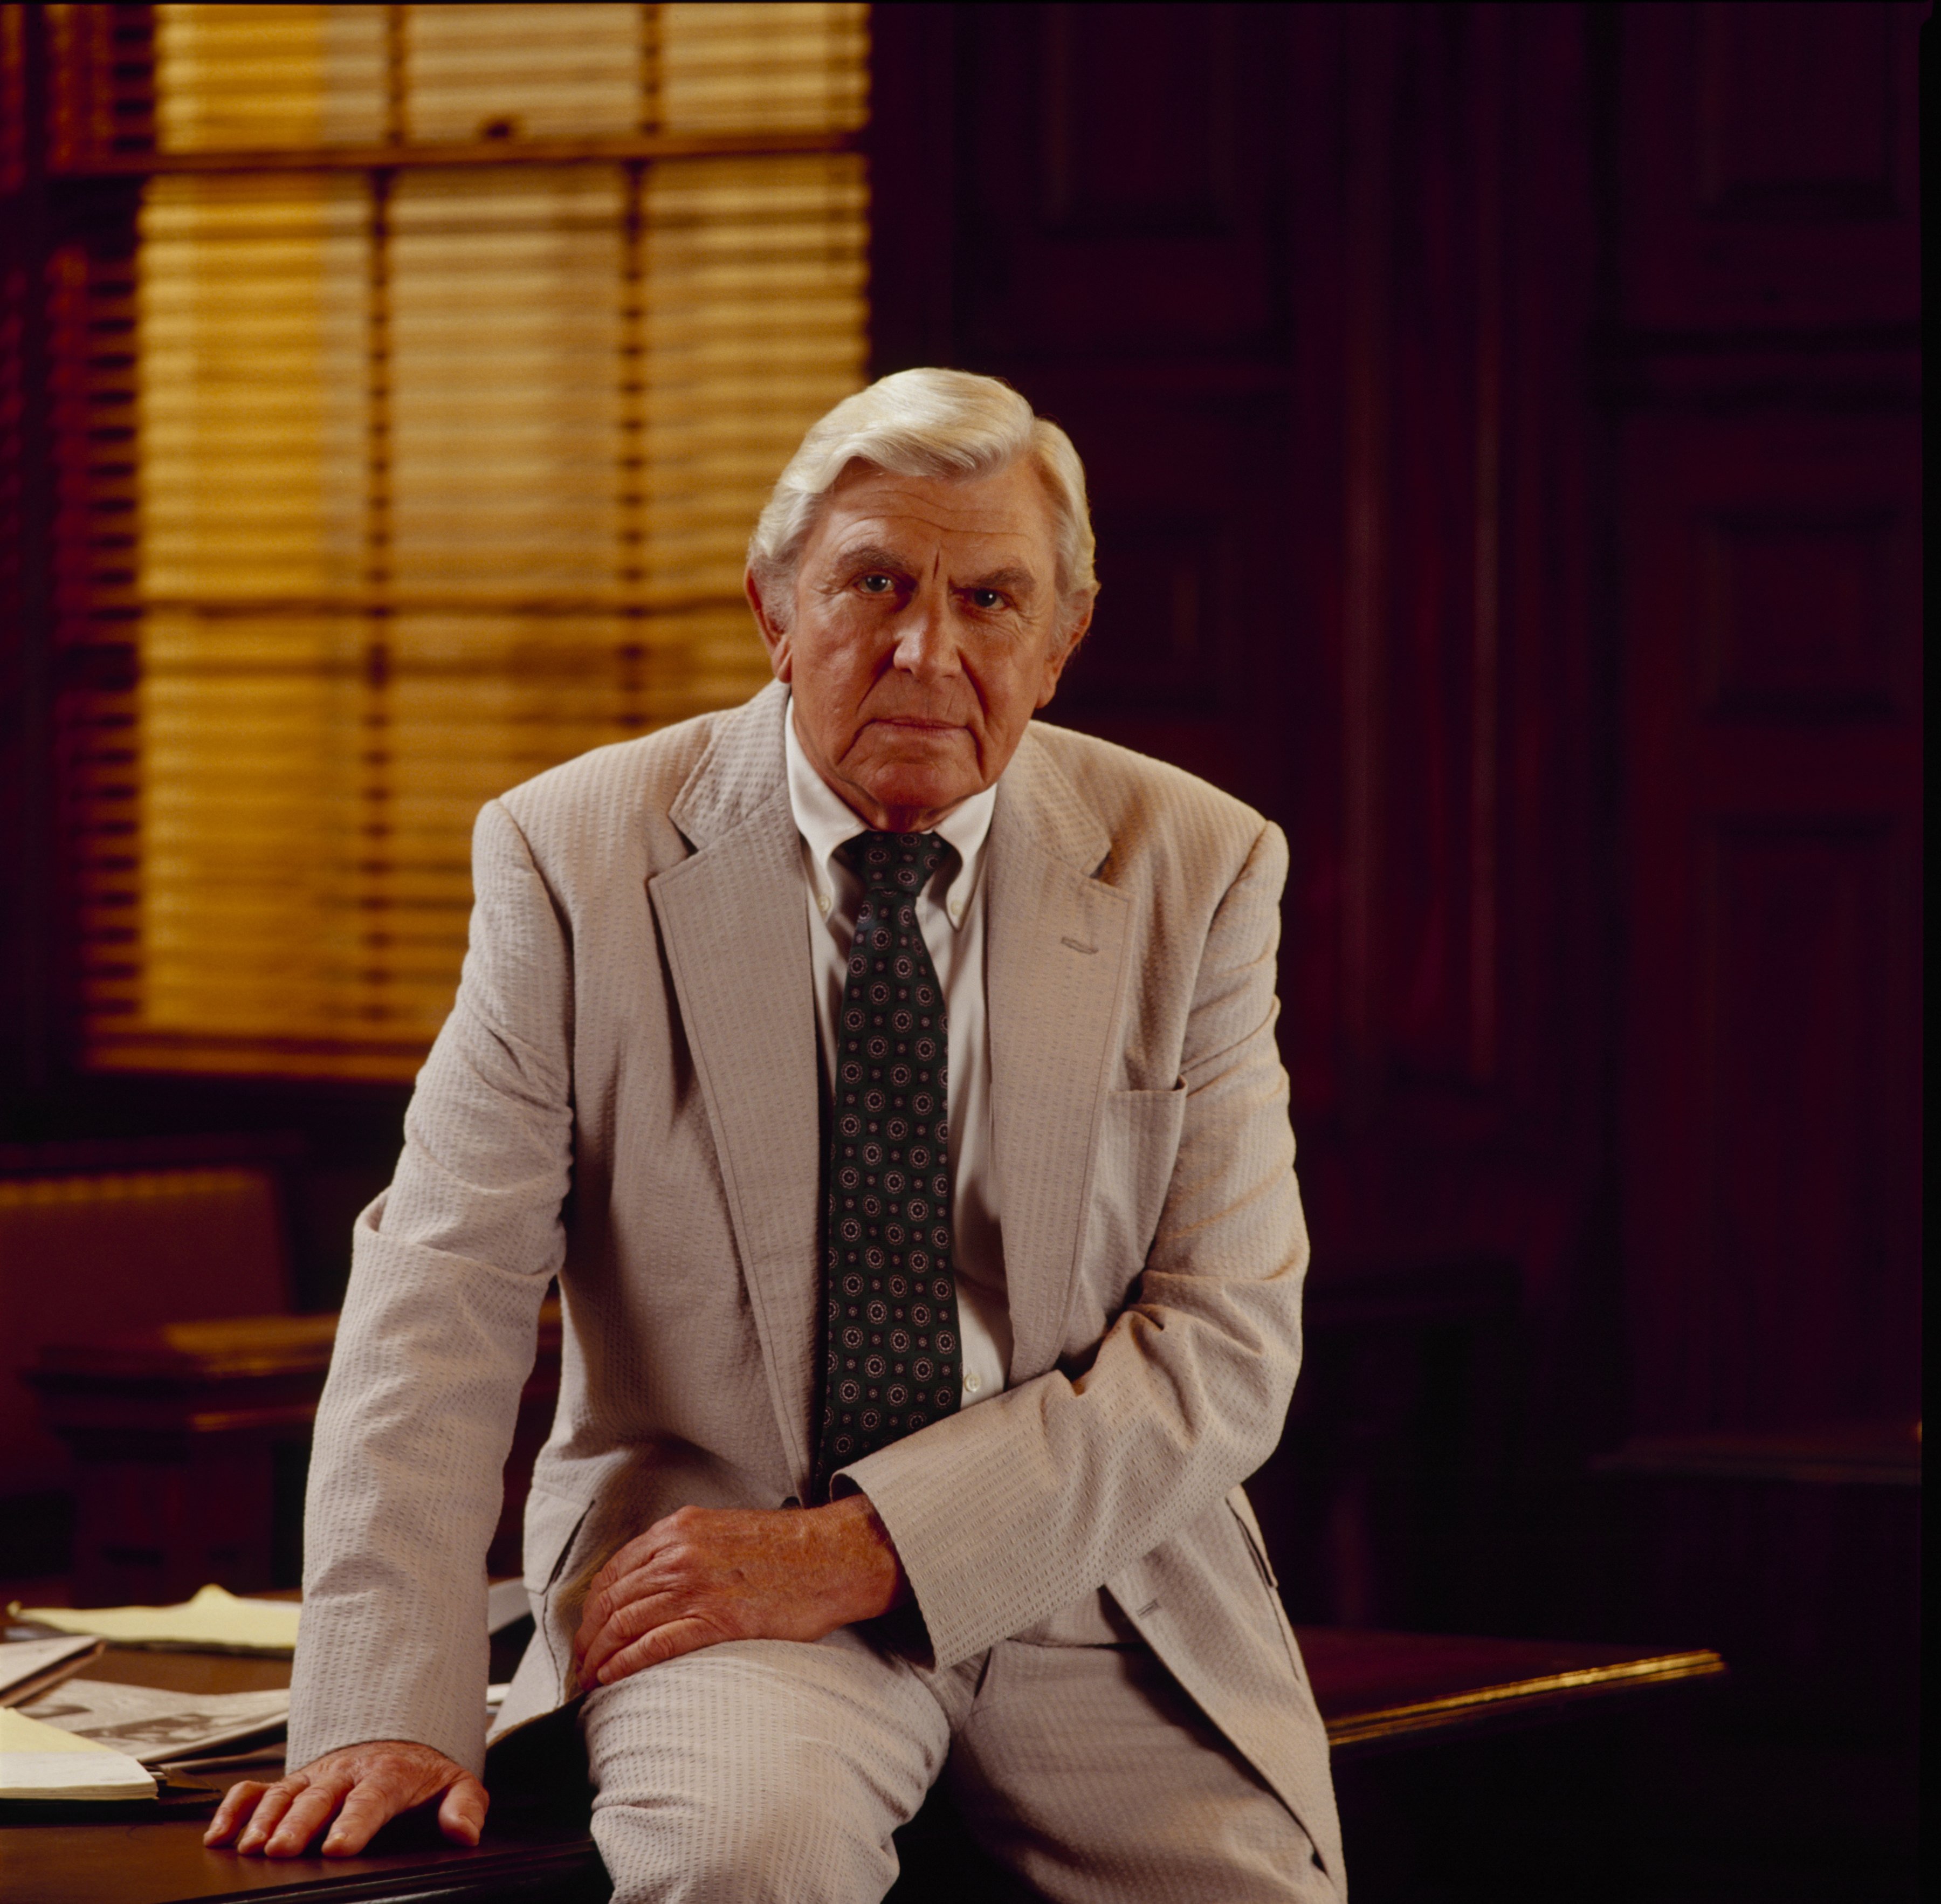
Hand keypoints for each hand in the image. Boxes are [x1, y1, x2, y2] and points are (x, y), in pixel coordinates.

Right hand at [203, 1739, 486, 1858]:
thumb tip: (466, 1833)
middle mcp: (345, 1773)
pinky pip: (255, 1789)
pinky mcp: (291, 1782)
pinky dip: (233, 1808)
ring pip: (284, 1793)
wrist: (398, 1741)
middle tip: (281, 1849)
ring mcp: (314, 1777)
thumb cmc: (421, 1774)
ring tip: (251, 1847)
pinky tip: (219, 1837)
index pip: (371, 1798)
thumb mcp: (455, 1784)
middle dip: (298, 1823)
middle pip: (319, 1797)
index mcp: (387, 1773)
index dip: (355, 1823)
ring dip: (265, 1820)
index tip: (339, 1847)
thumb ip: (464, 1806)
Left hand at [574, 1493, 908, 1687]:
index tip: (587, 1631)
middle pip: (612, 1600)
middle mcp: (680, 1552)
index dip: (592, 1608)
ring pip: (626, 1623)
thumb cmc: (787, 1548)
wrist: (834, 1553)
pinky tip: (614, 1677)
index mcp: (681, 1529)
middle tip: (579, 1665)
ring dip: (600, 1656)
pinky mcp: (718, 1618)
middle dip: (588, 1638)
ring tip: (591, 1679)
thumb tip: (656, 1583)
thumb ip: (687, 1548)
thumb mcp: (725, 1531)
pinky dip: (627, 1663)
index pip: (614, 1571)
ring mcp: (697, 1585)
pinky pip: (656, 1644)